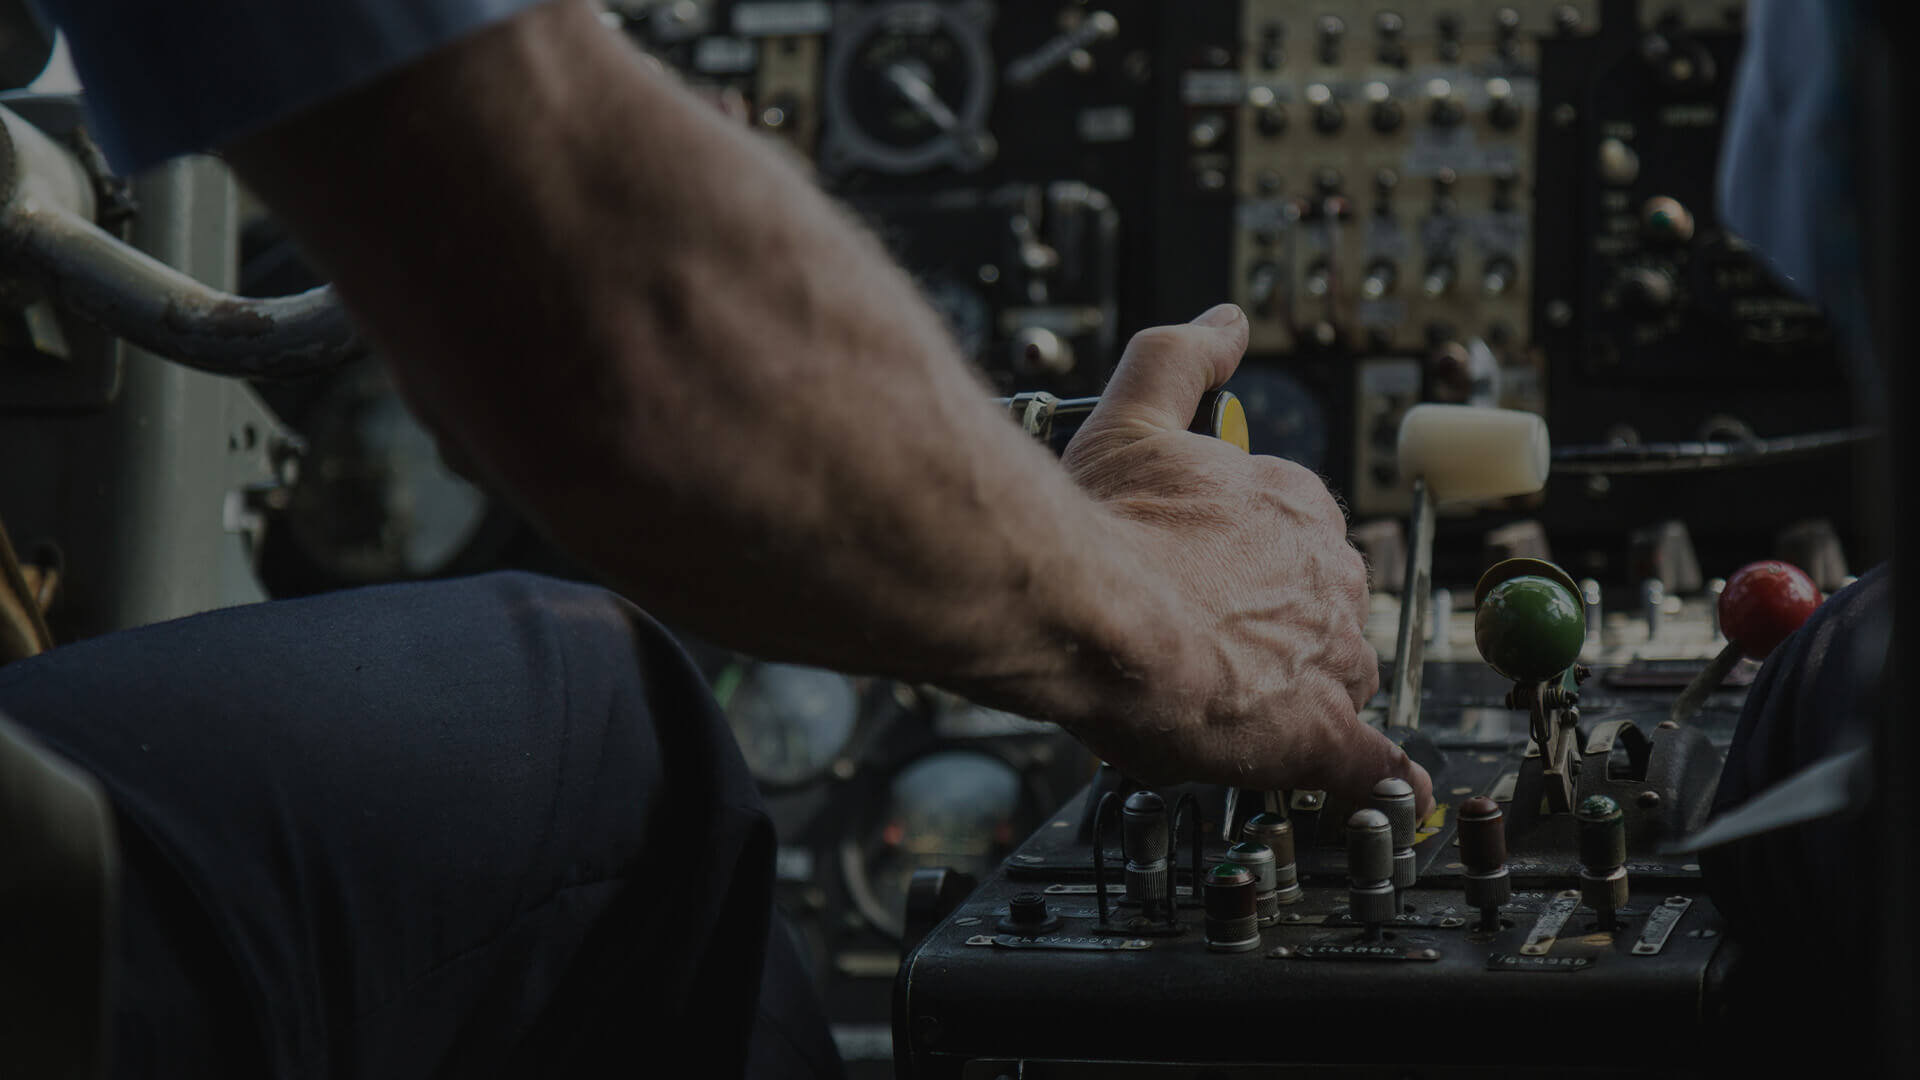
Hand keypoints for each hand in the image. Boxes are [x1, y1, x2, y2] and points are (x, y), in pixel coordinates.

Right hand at [1061, 304, 1433, 813]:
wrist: (1086, 609)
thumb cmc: (1104, 525)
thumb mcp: (1135, 414)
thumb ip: (1182, 359)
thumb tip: (1225, 322)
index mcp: (1290, 505)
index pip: (1299, 532)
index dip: (1251, 560)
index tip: (1212, 575)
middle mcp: (1324, 576)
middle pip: (1324, 605)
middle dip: (1278, 625)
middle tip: (1205, 639)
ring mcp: (1326, 656)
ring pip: (1338, 676)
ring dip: (1300, 690)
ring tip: (1236, 705)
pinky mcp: (1315, 733)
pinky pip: (1368, 763)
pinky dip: (1376, 776)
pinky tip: (1378, 786)